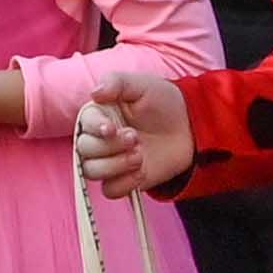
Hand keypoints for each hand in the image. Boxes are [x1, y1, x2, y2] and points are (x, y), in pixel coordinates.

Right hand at [80, 78, 193, 193]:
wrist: (189, 127)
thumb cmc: (163, 102)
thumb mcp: (142, 84)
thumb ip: (116, 82)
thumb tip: (94, 92)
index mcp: (100, 115)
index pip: (84, 124)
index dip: (94, 128)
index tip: (110, 128)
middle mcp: (100, 139)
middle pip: (84, 150)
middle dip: (109, 146)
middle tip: (135, 137)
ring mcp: (110, 161)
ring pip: (92, 172)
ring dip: (115, 165)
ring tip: (140, 155)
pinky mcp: (124, 179)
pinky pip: (110, 190)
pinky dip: (123, 183)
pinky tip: (141, 171)